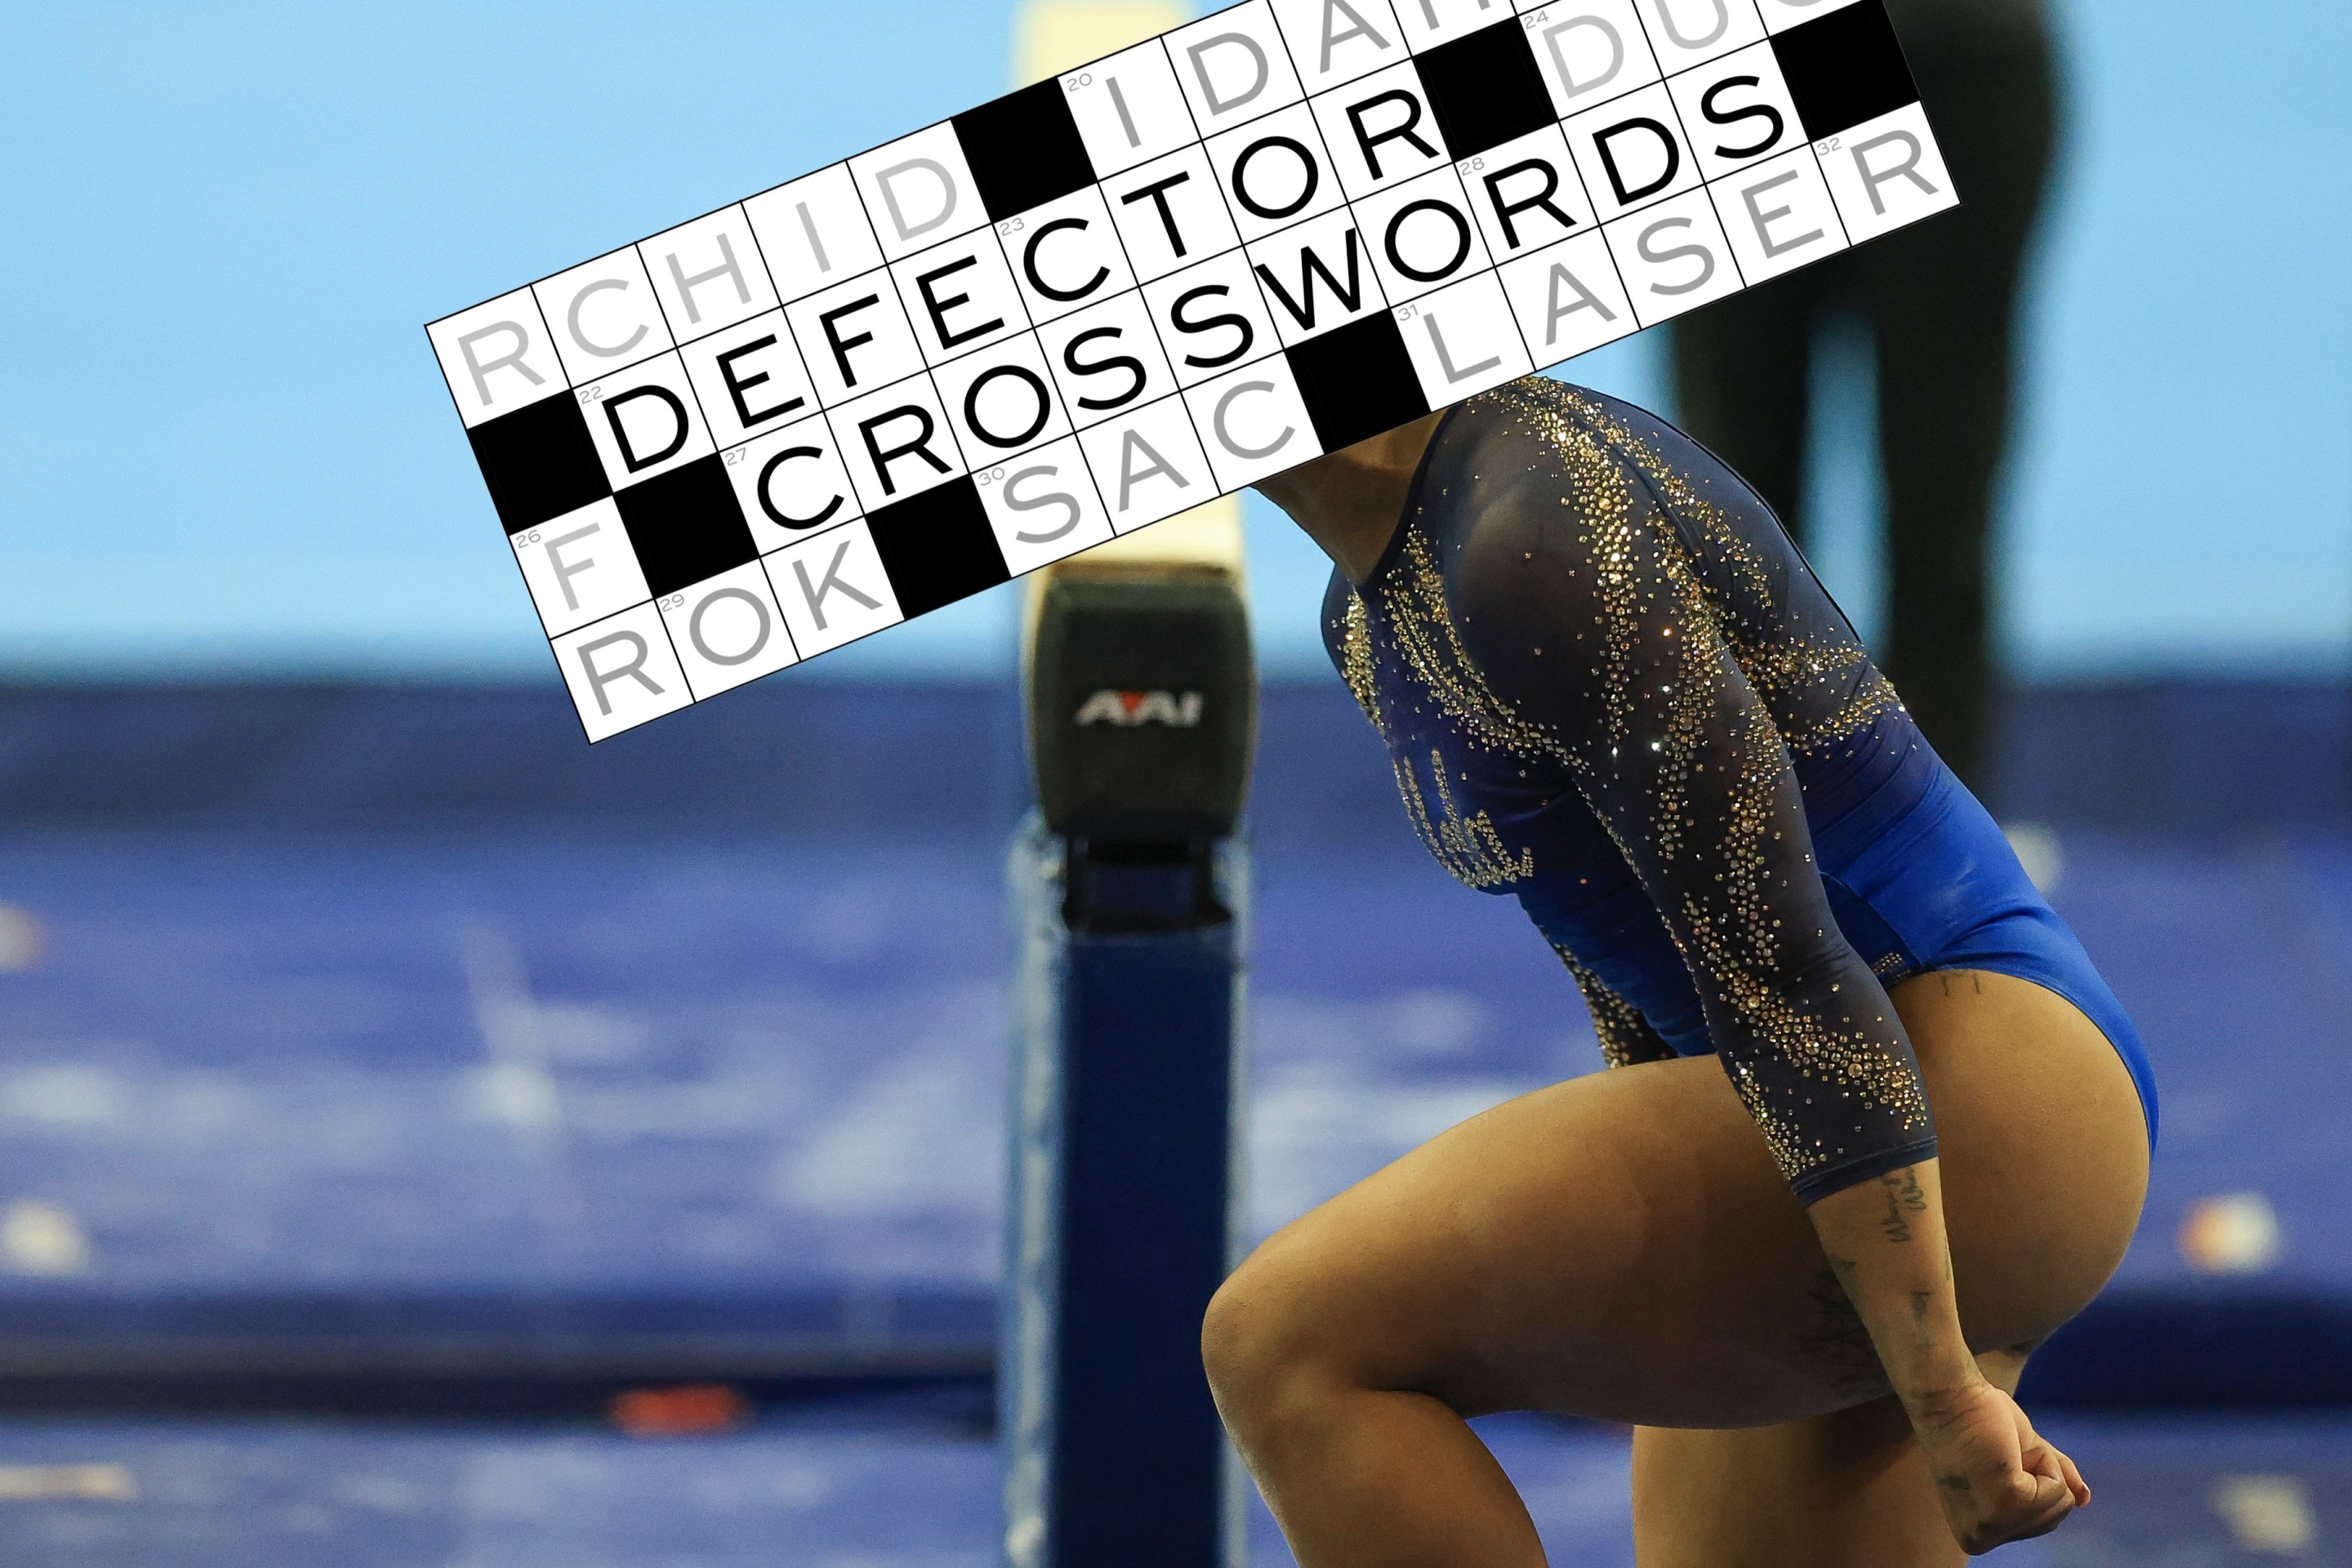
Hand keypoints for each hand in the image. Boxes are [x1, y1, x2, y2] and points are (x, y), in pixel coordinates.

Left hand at [1911, 1378, 2089, 1554]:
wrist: (1951, 1396)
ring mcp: (1989, 1526)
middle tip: (2002, 1452)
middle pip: (2054, 1518)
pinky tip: (2009, 1451)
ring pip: (2060, 1503)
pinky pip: (2058, 1489)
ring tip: (2004, 1451)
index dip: (2034, 1483)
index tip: (1997, 1462)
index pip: (2041, 1523)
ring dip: (2043, 1467)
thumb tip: (2085, 1499)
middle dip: (2041, 1475)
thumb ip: (2055, 1482)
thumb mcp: (2024, 1458)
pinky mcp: (2004, 1504)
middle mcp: (1977, 1538)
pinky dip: (2044, 1462)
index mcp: (1976, 1535)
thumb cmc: (1980, 1422)